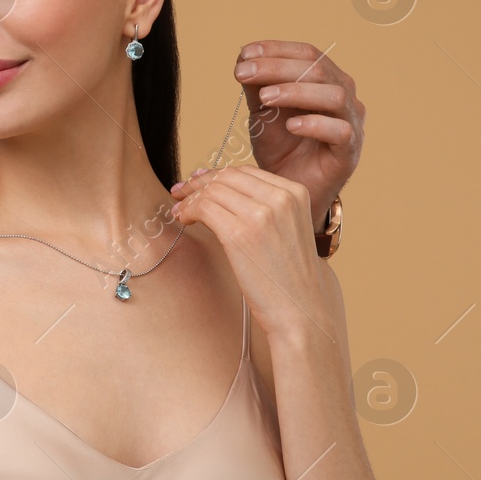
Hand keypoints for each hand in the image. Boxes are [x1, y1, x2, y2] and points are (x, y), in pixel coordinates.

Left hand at [169, 163, 339, 343]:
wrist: (301, 307)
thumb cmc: (289, 274)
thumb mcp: (286, 227)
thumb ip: (263, 206)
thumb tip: (220, 188)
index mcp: (295, 192)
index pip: (245, 172)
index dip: (216, 175)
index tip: (197, 181)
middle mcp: (280, 197)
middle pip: (226, 176)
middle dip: (198, 182)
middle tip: (180, 192)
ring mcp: (261, 214)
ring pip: (212, 190)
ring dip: (190, 197)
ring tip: (179, 210)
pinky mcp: (240, 233)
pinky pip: (204, 208)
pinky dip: (188, 210)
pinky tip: (183, 220)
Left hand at [235, 41, 365, 232]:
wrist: (287, 189)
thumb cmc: (280, 147)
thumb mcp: (263, 112)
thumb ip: (257, 86)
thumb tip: (243, 58)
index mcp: (325, 81)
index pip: (307, 53)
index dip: (276, 49)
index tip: (244, 53)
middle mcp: (344, 96)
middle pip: (318, 69)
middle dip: (277, 67)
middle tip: (244, 73)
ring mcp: (351, 123)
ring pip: (334, 96)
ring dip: (296, 92)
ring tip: (265, 98)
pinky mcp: (350, 151)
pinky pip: (341, 131)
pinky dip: (315, 124)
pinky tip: (291, 125)